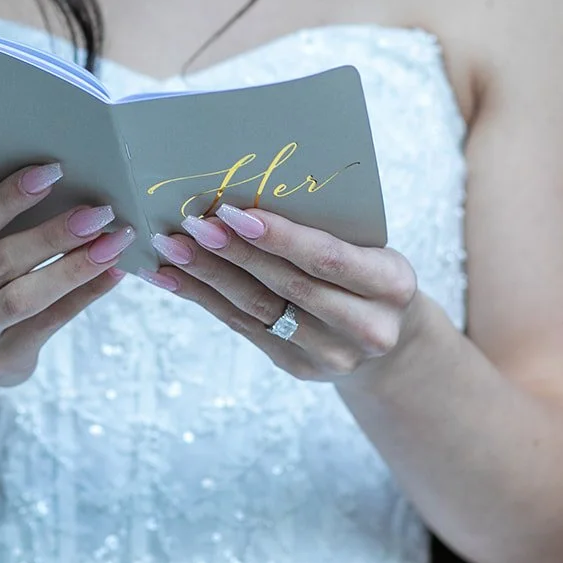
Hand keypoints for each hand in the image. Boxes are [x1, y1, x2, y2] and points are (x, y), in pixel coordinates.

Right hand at [0, 163, 133, 387]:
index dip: (11, 195)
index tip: (54, 171)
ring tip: (114, 242)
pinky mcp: (0, 362)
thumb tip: (66, 190)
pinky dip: (84, 294)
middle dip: (55, 234)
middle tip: (98, 212)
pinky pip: (50, 322)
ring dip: (76, 266)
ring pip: (27, 296)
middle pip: (3, 260)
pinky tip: (112, 273)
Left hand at [142, 205, 420, 383]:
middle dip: (233, 253)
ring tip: (171, 247)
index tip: (232, 211)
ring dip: (207, 277)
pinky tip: (172, 278)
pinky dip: (204, 300)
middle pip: (287, 286)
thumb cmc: (369, 270)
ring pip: (258, 310)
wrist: (390, 337)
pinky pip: (244, 328)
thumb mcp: (369, 246)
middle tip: (191, 224)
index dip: (278, 236)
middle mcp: (367, 327)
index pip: (326, 257)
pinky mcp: (299, 367)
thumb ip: (325, 228)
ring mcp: (332, 355)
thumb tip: (245, 194)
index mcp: (391, 284)